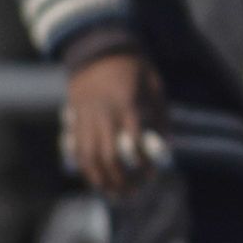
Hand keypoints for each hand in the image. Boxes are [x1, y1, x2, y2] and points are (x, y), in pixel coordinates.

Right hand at [61, 50, 165, 194]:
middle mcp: (103, 112)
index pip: (133, 142)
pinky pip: (76, 148)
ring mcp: (85, 116)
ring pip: (88, 155)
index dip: (142, 163)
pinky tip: (96, 180)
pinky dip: (85, 167)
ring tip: (114, 194)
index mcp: (126, 103)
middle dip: (120, 179)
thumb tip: (169, 144)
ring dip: (100, 179)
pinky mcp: (74, 117)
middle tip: (132, 193)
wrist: (98, 48)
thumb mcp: (154, 85)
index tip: (151, 175)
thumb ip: (161, 115)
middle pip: (107, 155)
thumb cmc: (133, 67)